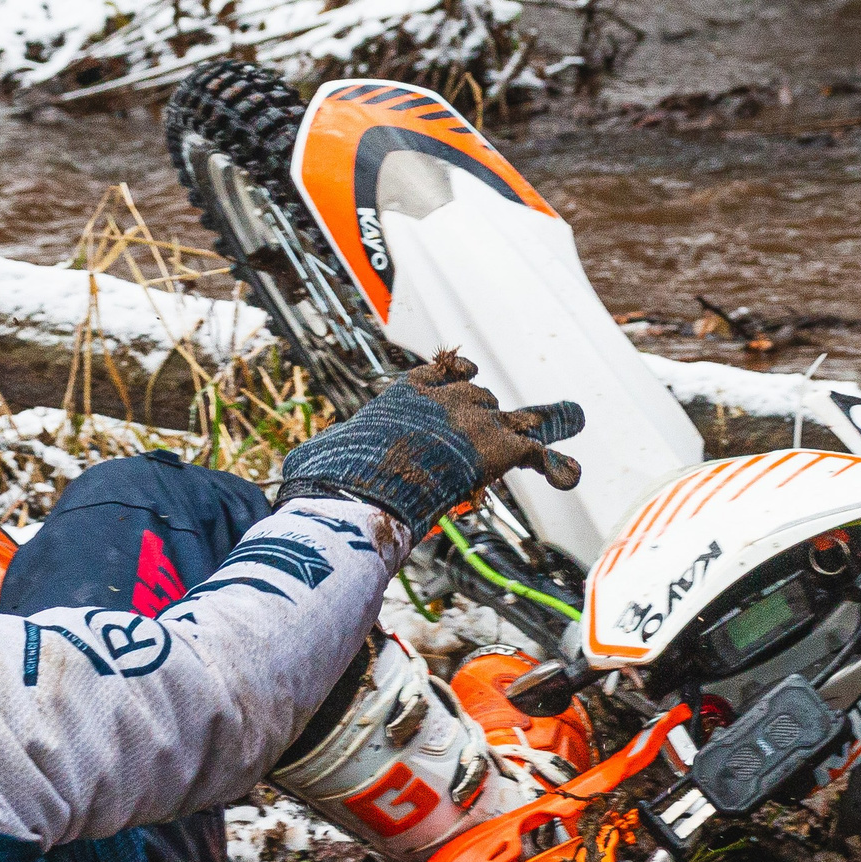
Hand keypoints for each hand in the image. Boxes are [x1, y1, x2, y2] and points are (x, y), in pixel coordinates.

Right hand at [275, 352, 584, 535]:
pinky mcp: (497, 445)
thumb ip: (321, 465)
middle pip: (479, 395)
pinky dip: (555, 464)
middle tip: (502, 427)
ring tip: (570, 416)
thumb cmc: (331, 475)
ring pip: (513, 416)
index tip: (462, 373)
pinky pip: (538, 451)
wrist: (359, 482)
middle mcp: (442, 399)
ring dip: (534, 425)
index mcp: (403, 396)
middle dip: (488, 411)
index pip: (436, 374)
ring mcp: (473, 419)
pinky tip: (568, 475)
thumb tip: (290, 489)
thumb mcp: (318, 461)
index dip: (452, 377)